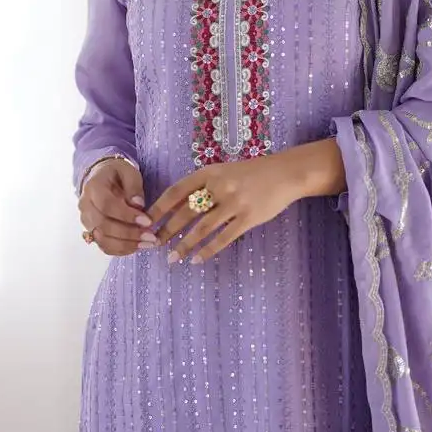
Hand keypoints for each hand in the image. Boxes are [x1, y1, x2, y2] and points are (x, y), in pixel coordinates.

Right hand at [79, 159, 157, 256]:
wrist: (101, 178)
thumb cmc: (117, 174)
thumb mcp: (128, 171)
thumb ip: (134, 186)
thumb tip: (138, 205)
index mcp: (93, 187)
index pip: (106, 205)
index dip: (127, 215)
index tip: (147, 220)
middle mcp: (85, 206)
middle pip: (103, 225)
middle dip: (129, 233)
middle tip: (151, 236)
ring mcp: (87, 221)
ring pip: (102, 239)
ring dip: (126, 244)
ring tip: (148, 243)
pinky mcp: (92, 232)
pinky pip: (104, 246)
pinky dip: (121, 249)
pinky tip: (138, 246)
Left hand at [144, 153, 303, 265]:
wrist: (285, 173)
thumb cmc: (251, 173)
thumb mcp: (223, 171)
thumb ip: (202, 185)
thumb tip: (176, 206)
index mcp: (209, 172)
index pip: (176, 191)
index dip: (159, 207)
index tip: (146, 221)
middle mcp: (219, 186)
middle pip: (186, 212)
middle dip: (167, 230)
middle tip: (154, 244)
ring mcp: (235, 203)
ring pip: (202, 228)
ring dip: (185, 245)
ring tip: (172, 258)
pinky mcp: (249, 218)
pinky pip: (224, 238)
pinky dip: (208, 250)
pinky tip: (197, 259)